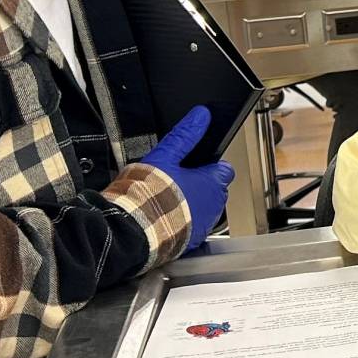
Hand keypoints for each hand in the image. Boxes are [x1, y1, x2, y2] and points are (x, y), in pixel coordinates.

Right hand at [137, 106, 235, 253]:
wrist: (133, 230)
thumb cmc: (147, 194)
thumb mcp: (165, 156)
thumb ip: (185, 135)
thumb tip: (200, 116)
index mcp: (211, 183)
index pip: (225, 170)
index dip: (211, 166)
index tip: (198, 165)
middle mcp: (214, 205)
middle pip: (216, 190)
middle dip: (202, 185)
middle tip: (179, 181)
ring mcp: (204, 225)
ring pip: (207, 210)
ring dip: (195, 204)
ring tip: (170, 199)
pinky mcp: (192, 241)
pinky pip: (195, 228)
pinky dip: (185, 222)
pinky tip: (167, 217)